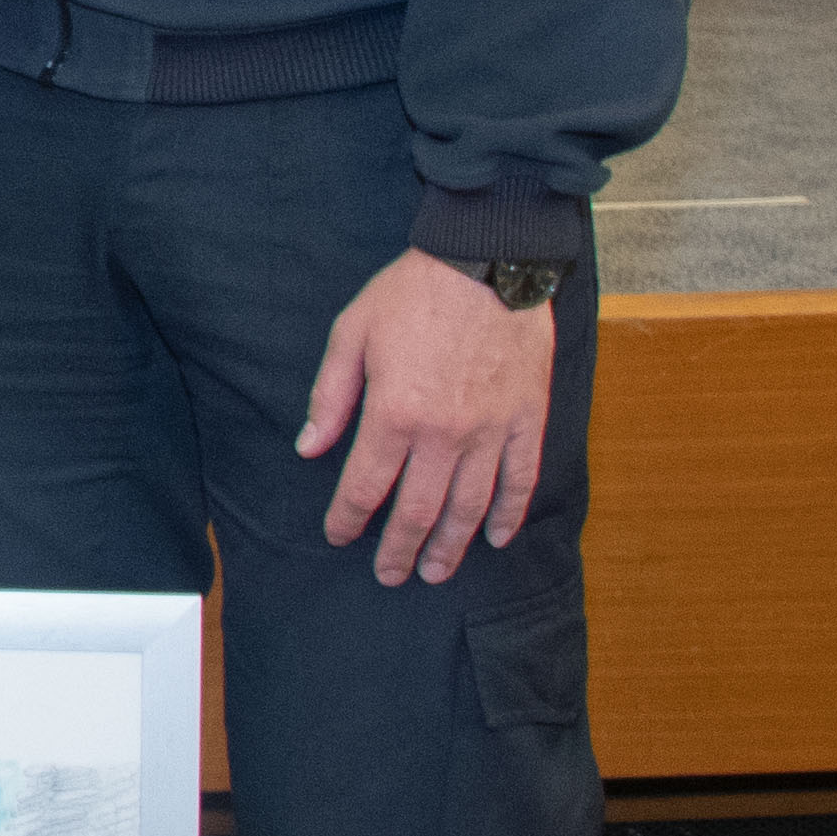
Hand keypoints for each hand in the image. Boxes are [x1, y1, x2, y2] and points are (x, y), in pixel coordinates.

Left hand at [296, 249, 558, 587]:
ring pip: (469, 508)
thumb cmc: (413, 292)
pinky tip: (495, 538)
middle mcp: (444, 434)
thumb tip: (309, 448)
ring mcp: (491, 432)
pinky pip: (520, 481)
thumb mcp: (352, 333)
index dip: (349, 519)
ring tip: (435, 571)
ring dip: (451, 547)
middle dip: (398, 549)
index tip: (340, 535)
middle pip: (418, 511)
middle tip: (390, 575)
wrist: (487, 260)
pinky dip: (508, 515)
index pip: (366, 487)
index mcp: (394, 413)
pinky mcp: (527, 420)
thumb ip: (330, 396)